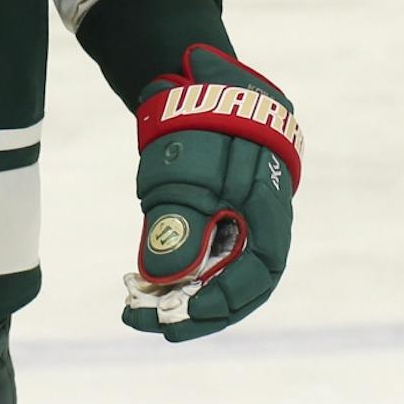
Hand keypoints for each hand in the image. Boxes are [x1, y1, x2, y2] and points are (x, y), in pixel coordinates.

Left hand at [121, 45, 299, 342]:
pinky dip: (173, 270)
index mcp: (269, 213)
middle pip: (235, 284)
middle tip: (148, 324)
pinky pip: (199, 253)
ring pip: (214, 272)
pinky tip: (139, 280)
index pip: (257, 277)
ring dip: (179, 294)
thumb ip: (180, 224)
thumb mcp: (190, 172)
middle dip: (194, 310)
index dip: (222, 303)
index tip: (179, 317)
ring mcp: (236, 220)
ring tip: (135, 308)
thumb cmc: (206, 122)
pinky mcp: (213, 215)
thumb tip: (164, 279)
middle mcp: (258, 224)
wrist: (206, 78)